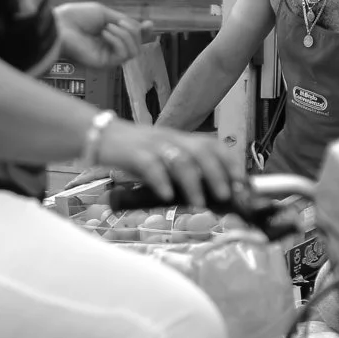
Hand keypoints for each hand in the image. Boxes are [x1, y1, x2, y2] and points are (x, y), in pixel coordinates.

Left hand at [56, 3, 144, 68]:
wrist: (60, 25)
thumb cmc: (76, 17)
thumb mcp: (105, 14)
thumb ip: (124, 22)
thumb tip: (144, 27)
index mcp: (110, 37)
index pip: (133, 40)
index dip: (144, 33)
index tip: (149, 24)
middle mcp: (109, 49)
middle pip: (137, 45)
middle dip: (134, 31)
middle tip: (118, 21)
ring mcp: (107, 58)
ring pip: (133, 52)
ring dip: (126, 35)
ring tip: (109, 26)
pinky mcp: (103, 64)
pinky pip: (123, 55)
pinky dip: (118, 41)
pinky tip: (105, 33)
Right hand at [95, 121, 239, 206]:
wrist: (97, 135)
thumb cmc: (132, 153)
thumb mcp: (161, 158)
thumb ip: (181, 172)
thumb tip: (206, 195)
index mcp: (181, 139)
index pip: (214, 145)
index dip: (230, 162)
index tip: (241, 182)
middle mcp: (171, 139)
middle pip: (202, 151)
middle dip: (217, 173)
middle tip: (225, 195)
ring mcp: (153, 145)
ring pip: (180, 160)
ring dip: (193, 182)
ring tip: (200, 202)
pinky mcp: (134, 154)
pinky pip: (152, 166)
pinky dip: (162, 182)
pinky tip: (167, 197)